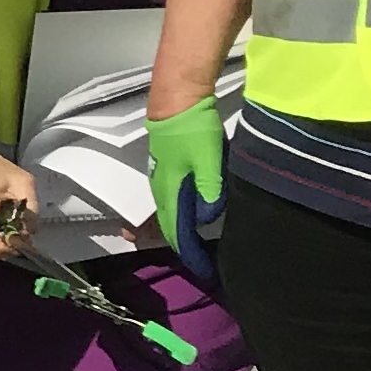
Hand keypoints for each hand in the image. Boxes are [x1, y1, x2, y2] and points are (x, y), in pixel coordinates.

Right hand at [0, 155, 39, 262]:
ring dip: (3, 249)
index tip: (20, 246)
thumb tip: (30, 233)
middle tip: (23, 244)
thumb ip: (30, 208)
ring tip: (18, 240)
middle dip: (6, 251)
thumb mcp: (26, 185)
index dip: (2, 245)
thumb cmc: (8, 175)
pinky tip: (10, 236)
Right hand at [146, 97, 224, 255]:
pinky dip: (174, 213)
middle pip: (167, 224)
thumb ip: (210, 191)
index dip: (189, 252)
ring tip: (183, 244)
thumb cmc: (193, 130)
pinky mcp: (166, 167)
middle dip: (178, 244)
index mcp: (170, 191)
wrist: (176, 101)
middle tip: (195, 260)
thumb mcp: (209, 161)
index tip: (204, 269)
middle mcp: (161, 189)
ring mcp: (161, 177)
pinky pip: (169, 198)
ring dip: (173, 229)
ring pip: (166, 212)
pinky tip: (183, 213)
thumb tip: (207, 218)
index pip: (176, 231)